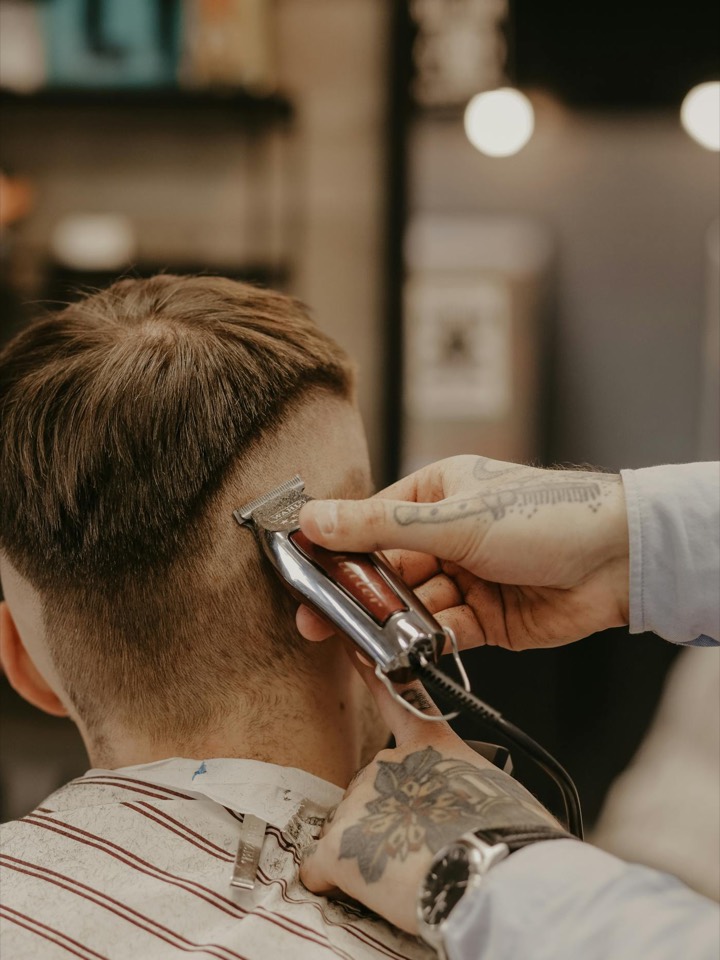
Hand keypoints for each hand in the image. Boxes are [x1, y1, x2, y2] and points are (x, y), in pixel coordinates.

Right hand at [297, 455, 628, 650]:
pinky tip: (411, 652)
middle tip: (317, 623)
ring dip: (393, 625)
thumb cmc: (544, 516)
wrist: (618, 559)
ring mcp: (466, 578)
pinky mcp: (486, 619)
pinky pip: (443, 633)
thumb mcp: (453, 518)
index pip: (372, 523)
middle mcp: (447, 536)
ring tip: (368, 643)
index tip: (301, 573)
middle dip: (357, 597)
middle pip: (387, 571)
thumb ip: (380, 526)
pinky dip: (427, 643)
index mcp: (436, 495)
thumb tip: (314, 517)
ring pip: (411, 607)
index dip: (336, 549)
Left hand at [300, 657, 560, 933]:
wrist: (494, 872)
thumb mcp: (494, 791)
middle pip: (374, 792)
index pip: (399, 700)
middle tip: (421, 848)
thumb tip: (460, 809)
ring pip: (352, 833)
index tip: (355, 650)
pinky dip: (337, 883)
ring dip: (372, 854)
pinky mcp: (339, 845)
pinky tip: (366, 890)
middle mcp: (389, 763)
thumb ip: (462, 786)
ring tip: (411, 874)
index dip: (374, 674)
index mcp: (433, 747)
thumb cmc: (509, 840)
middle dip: (388, 821)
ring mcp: (360, 800)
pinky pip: (323, 869)